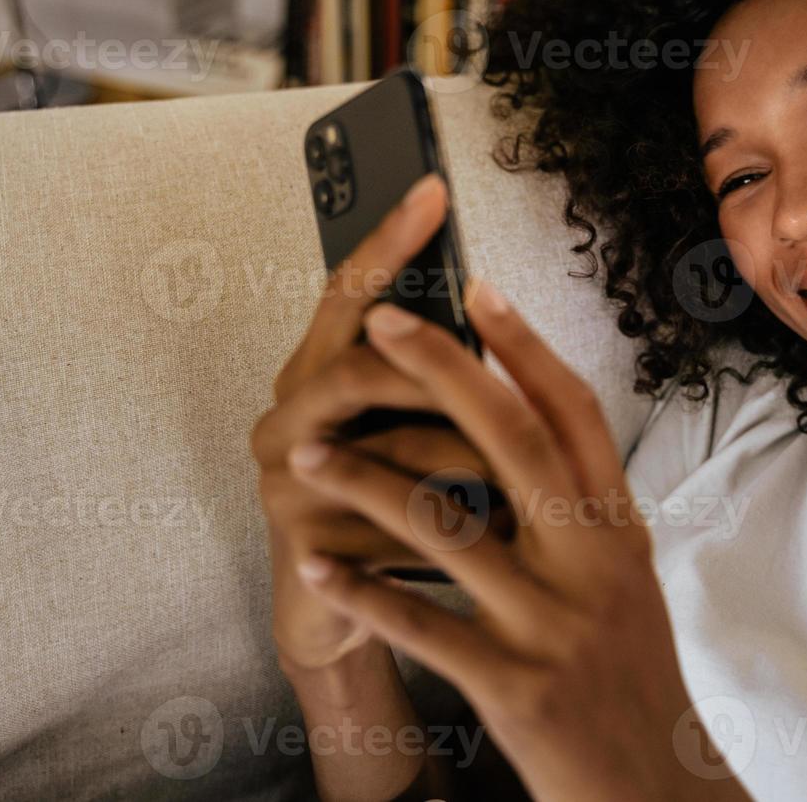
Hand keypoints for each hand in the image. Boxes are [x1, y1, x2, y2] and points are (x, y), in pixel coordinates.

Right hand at [251, 174, 495, 671]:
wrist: (341, 616)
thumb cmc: (390, 507)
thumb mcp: (411, 431)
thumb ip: (431, 377)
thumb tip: (492, 311)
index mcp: (316, 374)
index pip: (345, 292)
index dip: (388, 242)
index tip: (433, 190)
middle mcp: (287, 415)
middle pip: (357, 369)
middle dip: (437, 377)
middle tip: (496, 385)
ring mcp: (283, 478)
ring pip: (387, 451)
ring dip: (466, 467)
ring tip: (523, 481)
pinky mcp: (300, 540)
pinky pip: (393, 521)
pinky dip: (455, 526)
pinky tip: (497, 534)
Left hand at [281, 279, 753, 799]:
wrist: (656, 792)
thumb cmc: (630, 678)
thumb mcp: (624, 581)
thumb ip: (581, 510)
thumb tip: (524, 429)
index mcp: (619, 529)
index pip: (575, 414)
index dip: (525, 346)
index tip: (478, 289)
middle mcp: (592, 564)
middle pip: (514, 440)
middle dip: (442, 370)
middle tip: (383, 316)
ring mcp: (554, 625)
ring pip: (450, 528)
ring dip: (365, 480)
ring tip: (304, 449)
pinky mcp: (515, 687)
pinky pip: (424, 625)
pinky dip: (364, 590)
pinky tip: (318, 563)